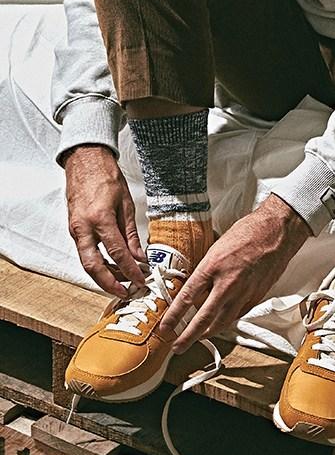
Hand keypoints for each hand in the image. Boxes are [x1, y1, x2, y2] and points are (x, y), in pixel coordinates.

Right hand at [64, 145, 146, 295]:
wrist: (85, 162)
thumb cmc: (106, 177)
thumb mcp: (126, 204)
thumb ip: (132, 234)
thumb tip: (140, 256)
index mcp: (99, 218)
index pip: (117, 253)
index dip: (129, 270)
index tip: (140, 281)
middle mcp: (83, 227)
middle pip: (93, 266)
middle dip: (109, 283)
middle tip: (125, 293)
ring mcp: (75, 229)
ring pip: (87, 261)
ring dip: (103, 275)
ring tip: (122, 283)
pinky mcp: (73, 229)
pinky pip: (85, 252)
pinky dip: (98, 263)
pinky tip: (111, 267)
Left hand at [159, 194, 311, 353]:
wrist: (277, 232)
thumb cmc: (248, 232)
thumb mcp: (217, 246)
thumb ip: (206, 268)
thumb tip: (195, 284)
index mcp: (213, 266)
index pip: (187, 297)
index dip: (173, 316)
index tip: (165, 327)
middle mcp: (227, 283)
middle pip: (203, 318)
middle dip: (188, 336)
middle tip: (177, 346)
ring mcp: (244, 292)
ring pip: (222, 322)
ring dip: (208, 333)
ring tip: (197, 338)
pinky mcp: (257, 296)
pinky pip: (238, 315)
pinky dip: (227, 321)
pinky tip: (221, 322)